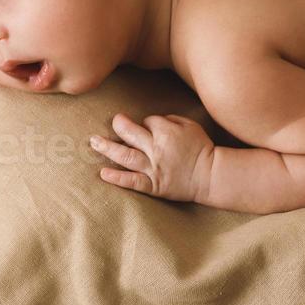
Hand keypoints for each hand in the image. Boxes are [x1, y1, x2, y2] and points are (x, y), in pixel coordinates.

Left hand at [90, 113, 214, 202]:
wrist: (210, 176)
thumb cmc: (201, 148)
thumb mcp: (191, 125)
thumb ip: (171, 119)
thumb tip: (151, 120)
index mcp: (167, 132)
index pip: (147, 121)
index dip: (147, 123)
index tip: (149, 129)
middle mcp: (157, 149)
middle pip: (130, 133)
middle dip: (118, 125)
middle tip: (113, 122)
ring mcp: (153, 168)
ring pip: (125, 156)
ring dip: (107, 148)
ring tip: (94, 142)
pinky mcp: (153, 185)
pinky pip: (132, 181)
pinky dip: (117, 178)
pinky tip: (103, 173)